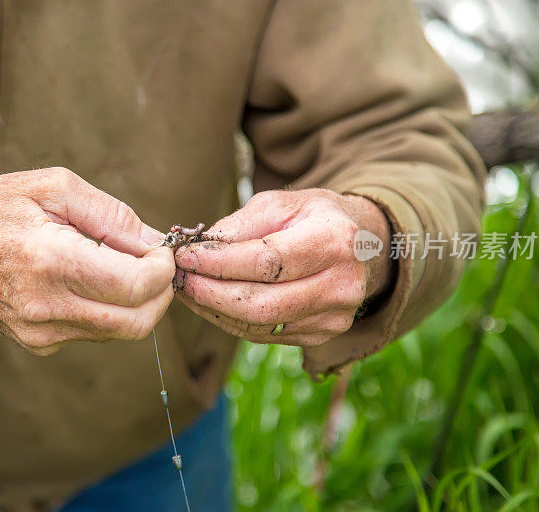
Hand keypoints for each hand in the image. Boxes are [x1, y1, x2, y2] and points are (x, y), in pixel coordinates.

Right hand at [0, 168, 174, 354]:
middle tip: (154, 260)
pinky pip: (95, 331)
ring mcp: (40, 332)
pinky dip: (109, 308)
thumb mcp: (52, 186)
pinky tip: (91, 278)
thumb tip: (154, 241)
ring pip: (121, 331)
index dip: (163, 269)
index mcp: (50, 261)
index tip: (161, 249)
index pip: (135, 287)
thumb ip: (111, 214)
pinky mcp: (38, 343)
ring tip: (119, 263)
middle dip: (160, 292)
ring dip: (137, 301)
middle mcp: (46, 307)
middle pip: (137, 322)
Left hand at [174, 189, 391, 346]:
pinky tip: (210, 304)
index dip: (220, 263)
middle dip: (210, 293)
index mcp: (334, 241)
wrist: (359, 244)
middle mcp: (341, 284)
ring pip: (259, 326)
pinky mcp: (321, 335)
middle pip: (262, 304)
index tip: (185, 257)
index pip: (267, 262)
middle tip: (179, 279)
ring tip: (188, 290)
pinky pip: (264, 336)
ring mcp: (334, 316)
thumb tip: (199, 249)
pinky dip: (230, 321)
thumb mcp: (281, 203)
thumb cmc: (313, 217)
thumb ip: (240, 225)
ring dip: (214, 311)